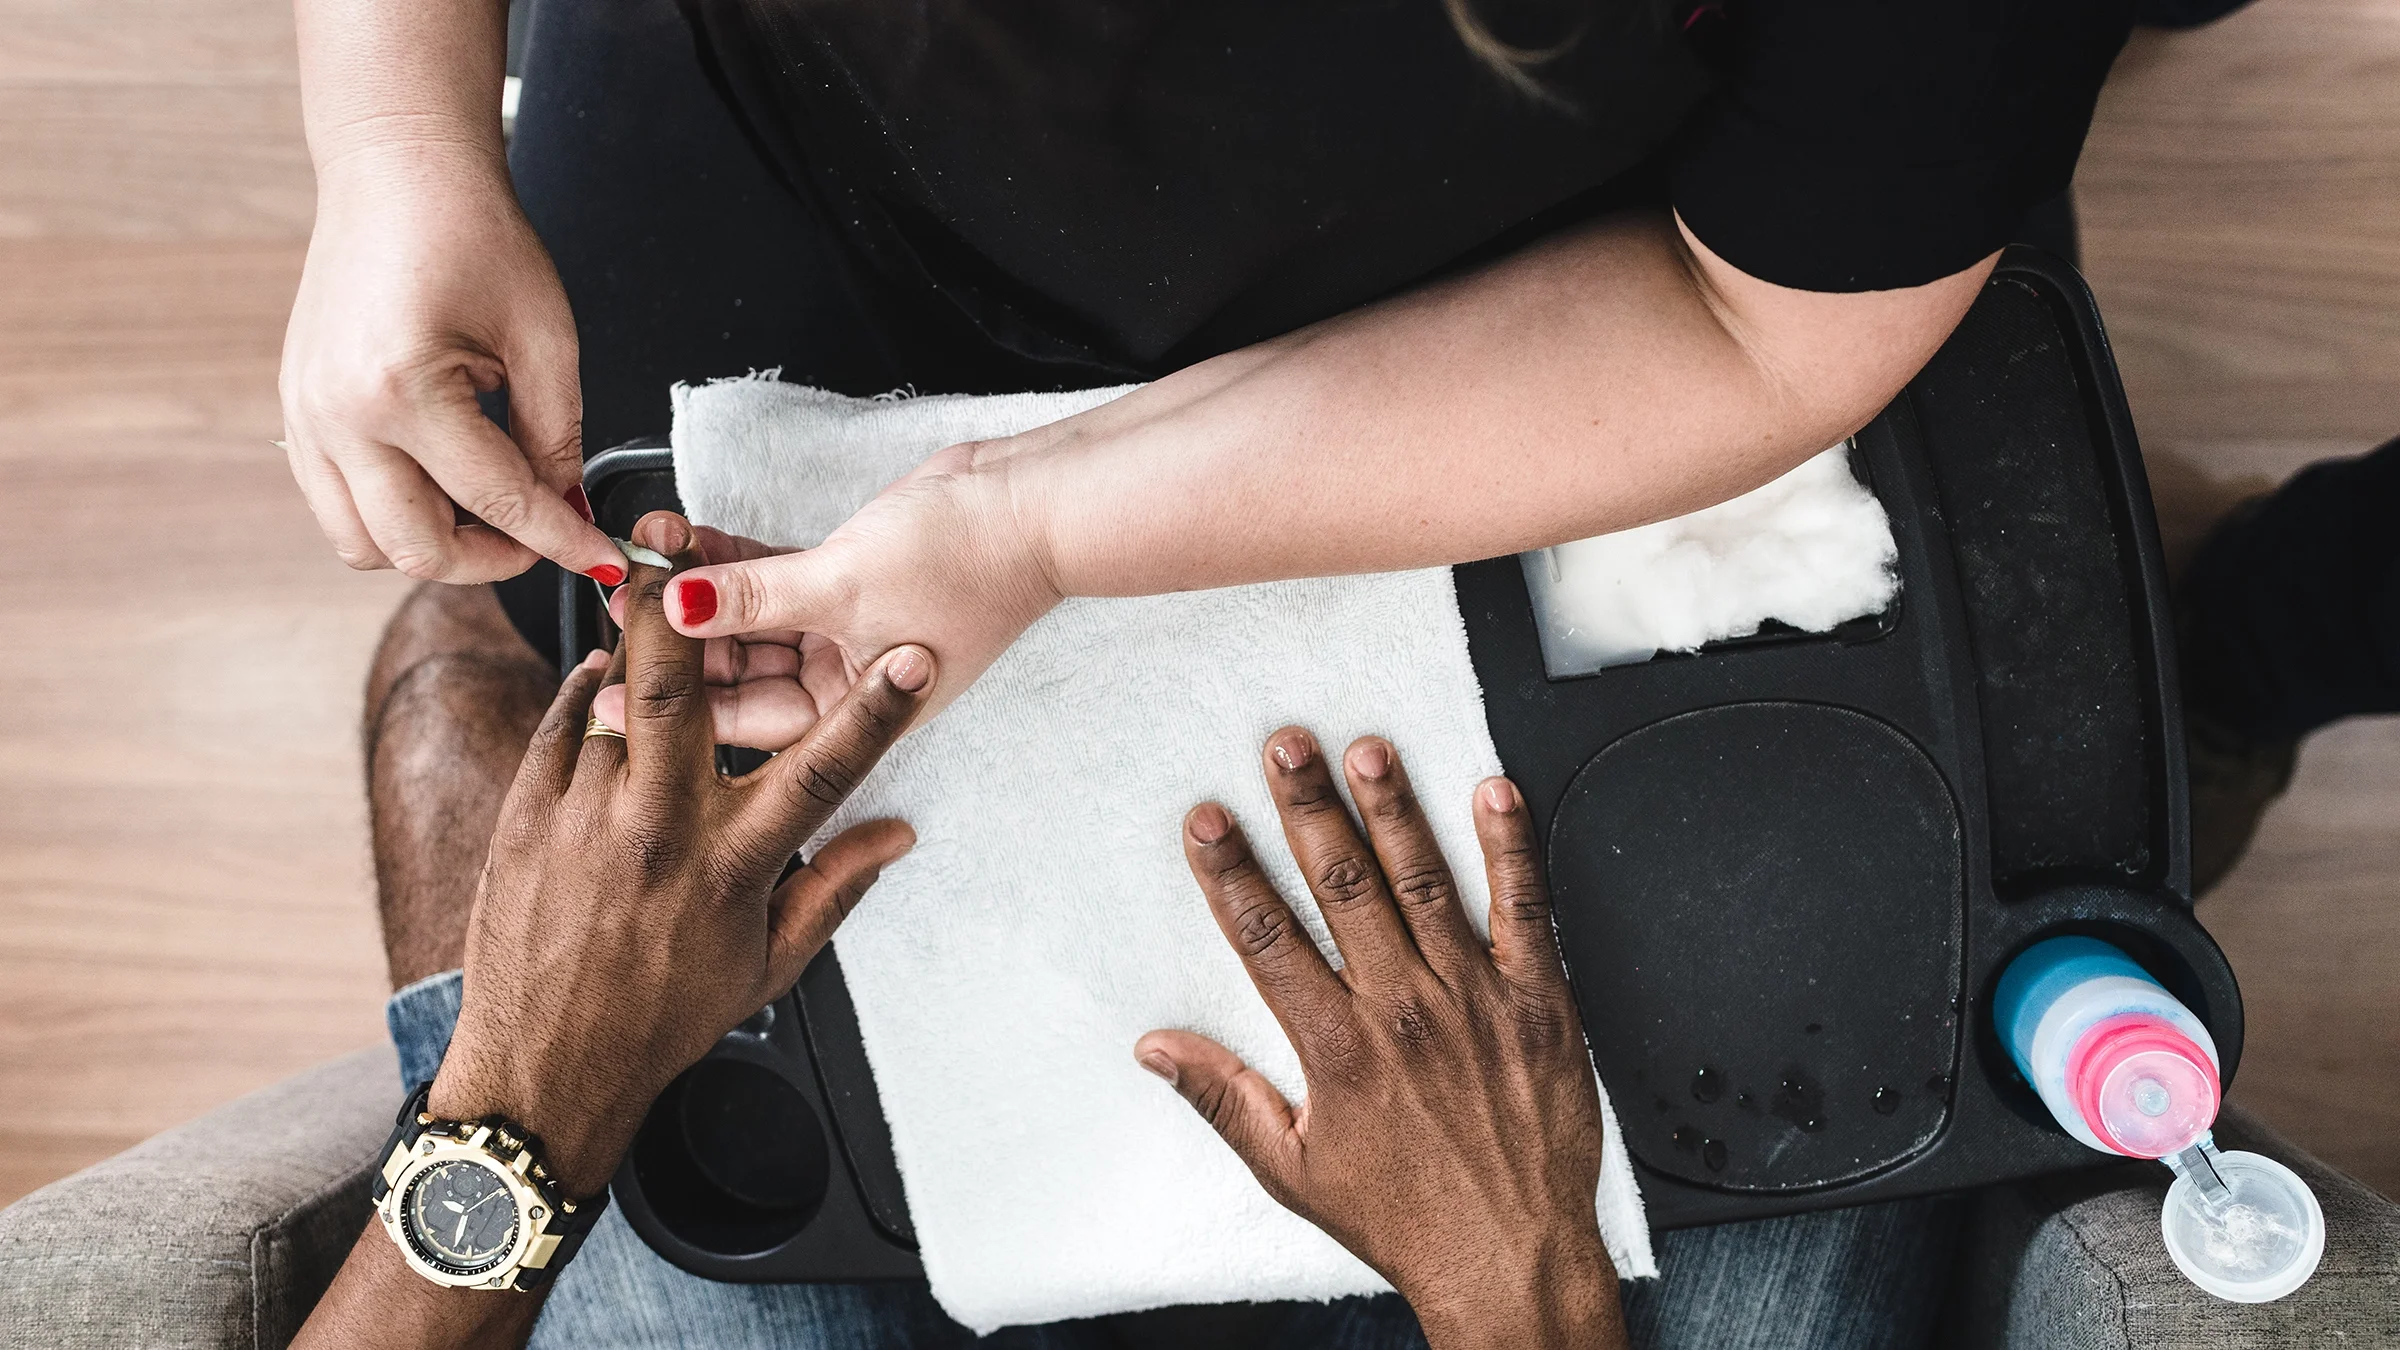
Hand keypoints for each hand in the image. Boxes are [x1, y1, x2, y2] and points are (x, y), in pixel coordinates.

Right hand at [278, 150, 624, 584]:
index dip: (561, 539)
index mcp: (402, 390)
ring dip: (434, 546)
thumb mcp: (544, 337)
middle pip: (416, 548)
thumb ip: (557, 437)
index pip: (497, 501)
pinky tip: (442, 478)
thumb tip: (566, 508)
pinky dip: (393, 514)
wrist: (397, 174)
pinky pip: (338, 507)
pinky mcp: (296, 415)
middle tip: (542, 533)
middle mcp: (338, 416)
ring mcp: (305, 419)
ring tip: (488, 504)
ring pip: (364, 544)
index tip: (603, 557)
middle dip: (492, 559)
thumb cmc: (474, 236)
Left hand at [426, 510, 932, 1195]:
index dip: (874, 712)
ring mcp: (585, 819)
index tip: (911, 658)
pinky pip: (557, 724)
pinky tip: (597, 677)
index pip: (821, 772)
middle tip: (688, 550)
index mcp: (733, 865)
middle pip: (678, 690)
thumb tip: (897, 834)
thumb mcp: (767, 963)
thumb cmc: (660, 1019)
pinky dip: (580, 690)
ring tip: (650, 605)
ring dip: (635, 647)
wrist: (544, 1071)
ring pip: (612, 697)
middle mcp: (660, 830)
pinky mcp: (526, 818)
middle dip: (686, 609)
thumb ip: (835, 888)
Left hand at [645, 443, 1061, 740]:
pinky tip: (689, 542)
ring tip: (645, 563)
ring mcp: (846, 630)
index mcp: (854, 715)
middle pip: (742, 671)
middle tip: (620, 610)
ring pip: (754, 620)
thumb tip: (677, 607)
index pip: (747, 719)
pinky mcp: (848, 580)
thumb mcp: (841, 585)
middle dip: (682, 639)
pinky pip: (776, 580)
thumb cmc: (969, 564)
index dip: (675, 702)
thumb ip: (754, 597)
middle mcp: (846, 681)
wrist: (1031, 505)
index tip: (611, 689)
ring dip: (703, 591)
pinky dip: (738, 561)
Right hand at [1136, 729, 1623, 1349]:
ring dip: (1392, 810)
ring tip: (1368, 751)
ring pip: (1423, 882)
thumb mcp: (1294, 1172)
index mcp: (1338, 1049)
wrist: (1512, 1257)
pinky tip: (1493, 794)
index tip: (1209, 820)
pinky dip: (1510, 848)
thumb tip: (1158, 1052)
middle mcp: (1402, 1011)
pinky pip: (1524, 910)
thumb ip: (1224, 1099)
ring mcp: (1473, 999)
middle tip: (1286, 746)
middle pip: (1342, 887)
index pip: (1268, 937)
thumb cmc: (1409, 1218)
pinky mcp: (1537, 1001)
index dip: (1231, 871)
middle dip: (1307, 808)